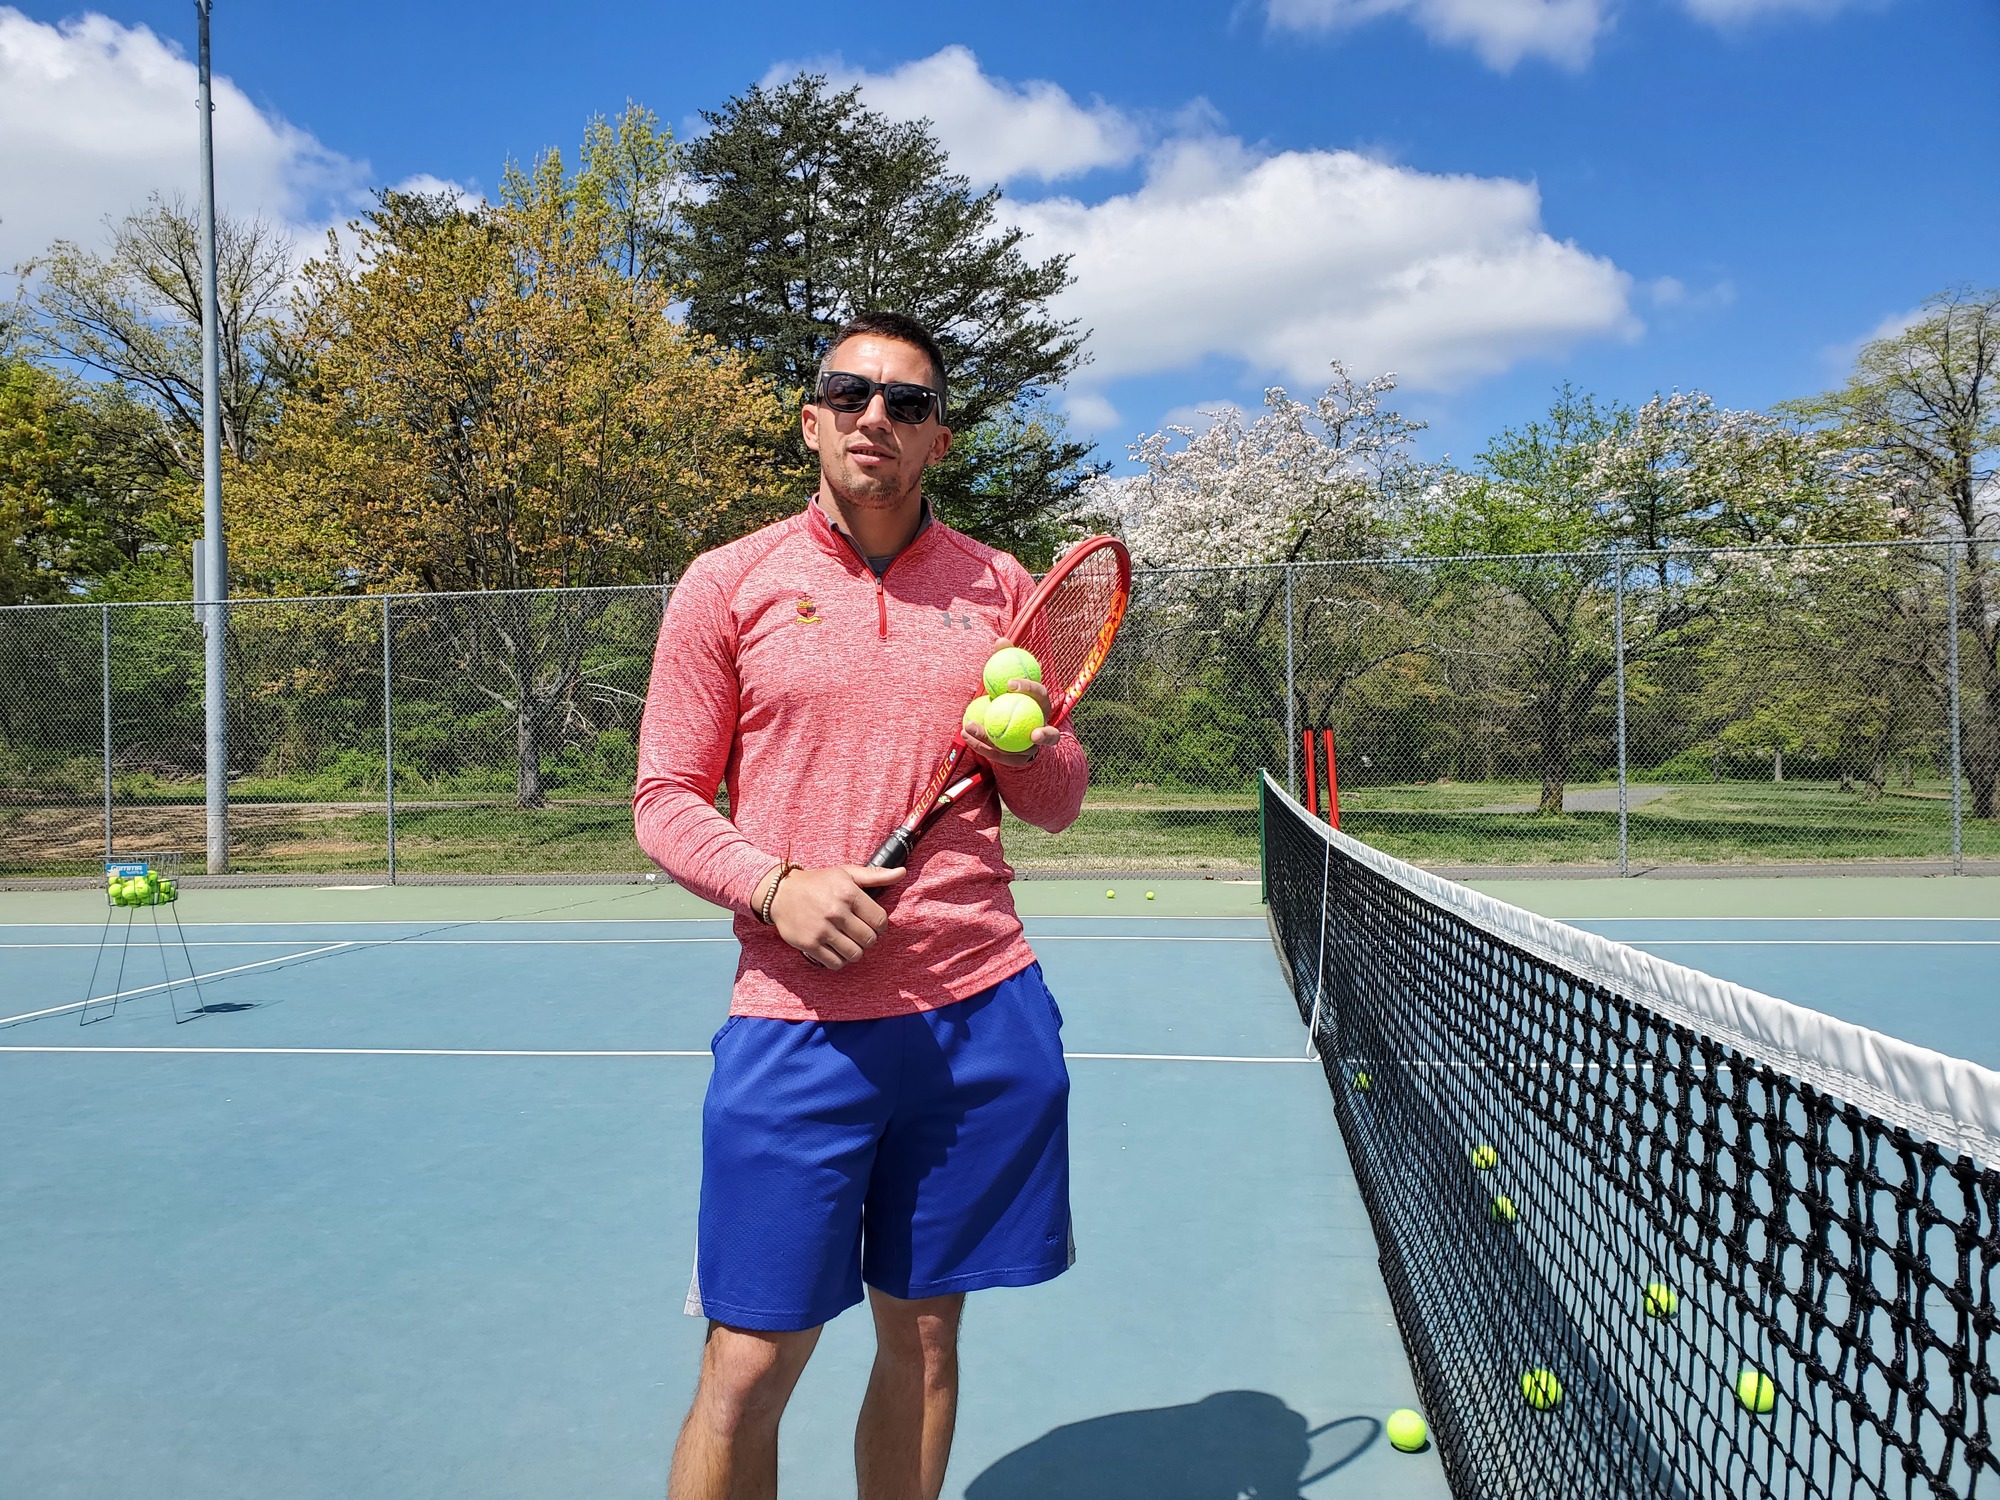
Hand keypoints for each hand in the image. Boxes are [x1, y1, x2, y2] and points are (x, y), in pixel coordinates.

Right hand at [764, 863, 903, 969]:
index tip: (871, 924)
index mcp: (849, 893)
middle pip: (869, 940)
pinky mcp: (809, 944)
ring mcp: (822, 929)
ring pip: (855, 954)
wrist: (781, 893)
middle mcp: (836, 911)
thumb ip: (876, 875)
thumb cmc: (818, 883)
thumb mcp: (846, 874)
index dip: (880, 926)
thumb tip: (902, 872)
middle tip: (859, 934)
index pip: (880, 920)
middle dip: (868, 939)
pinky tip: (835, 949)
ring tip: (848, 942)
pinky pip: (835, 963)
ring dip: (855, 952)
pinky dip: (839, 960)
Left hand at [963, 637, 1059, 769]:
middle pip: (1045, 734)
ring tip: (968, 727)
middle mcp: (1044, 729)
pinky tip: (963, 733)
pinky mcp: (1017, 762)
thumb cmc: (1013, 697)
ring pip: (1015, 751)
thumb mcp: (1010, 680)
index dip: (1029, 689)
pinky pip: (998, 756)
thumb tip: (1000, 640)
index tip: (1009, 684)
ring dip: (990, 741)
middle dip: (1040, 734)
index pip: (1042, 696)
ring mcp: (1032, 750)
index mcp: (1043, 706)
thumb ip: (1007, 660)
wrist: (1018, 728)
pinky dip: (980, 745)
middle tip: (1010, 723)